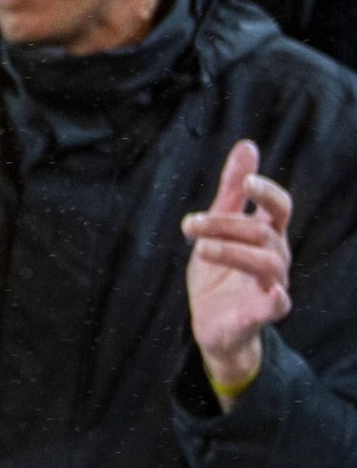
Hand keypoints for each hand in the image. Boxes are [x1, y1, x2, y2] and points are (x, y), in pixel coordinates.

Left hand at [184, 139, 292, 398]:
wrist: (211, 322)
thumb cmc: (218, 270)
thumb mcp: (218, 224)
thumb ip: (231, 189)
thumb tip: (247, 145)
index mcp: (265, 235)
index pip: (279, 207)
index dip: (267, 192)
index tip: (245, 181)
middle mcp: (275, 257)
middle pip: (262, 232)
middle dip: (224, 224)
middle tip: (188, 223)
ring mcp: (271, 285)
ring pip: (267, 262)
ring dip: (232, 251)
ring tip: (199, 248)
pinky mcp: (261, 312)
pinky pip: (279, 304)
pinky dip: (276, 297)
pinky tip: (272, 291)